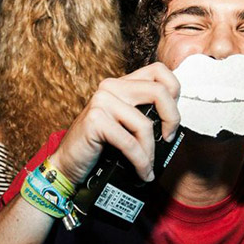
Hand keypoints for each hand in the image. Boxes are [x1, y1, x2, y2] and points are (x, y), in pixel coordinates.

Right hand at [51, 62, 180, 184]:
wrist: (68, 163)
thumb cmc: (100, 146)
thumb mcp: (125, 124)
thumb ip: (145, 114)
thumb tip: (175, 124)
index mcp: (122, 83)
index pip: (159, 71)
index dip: (175, 91)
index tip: (171, 116)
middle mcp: (111, 86)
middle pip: (159, 92)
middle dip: (172, 118)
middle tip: (168, 139)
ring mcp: (102, 101)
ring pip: (145, 124)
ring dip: (151, 151)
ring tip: (148, 167)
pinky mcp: (95, 120)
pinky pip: (130, 143)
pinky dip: (140, 162)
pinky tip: (141, 172)